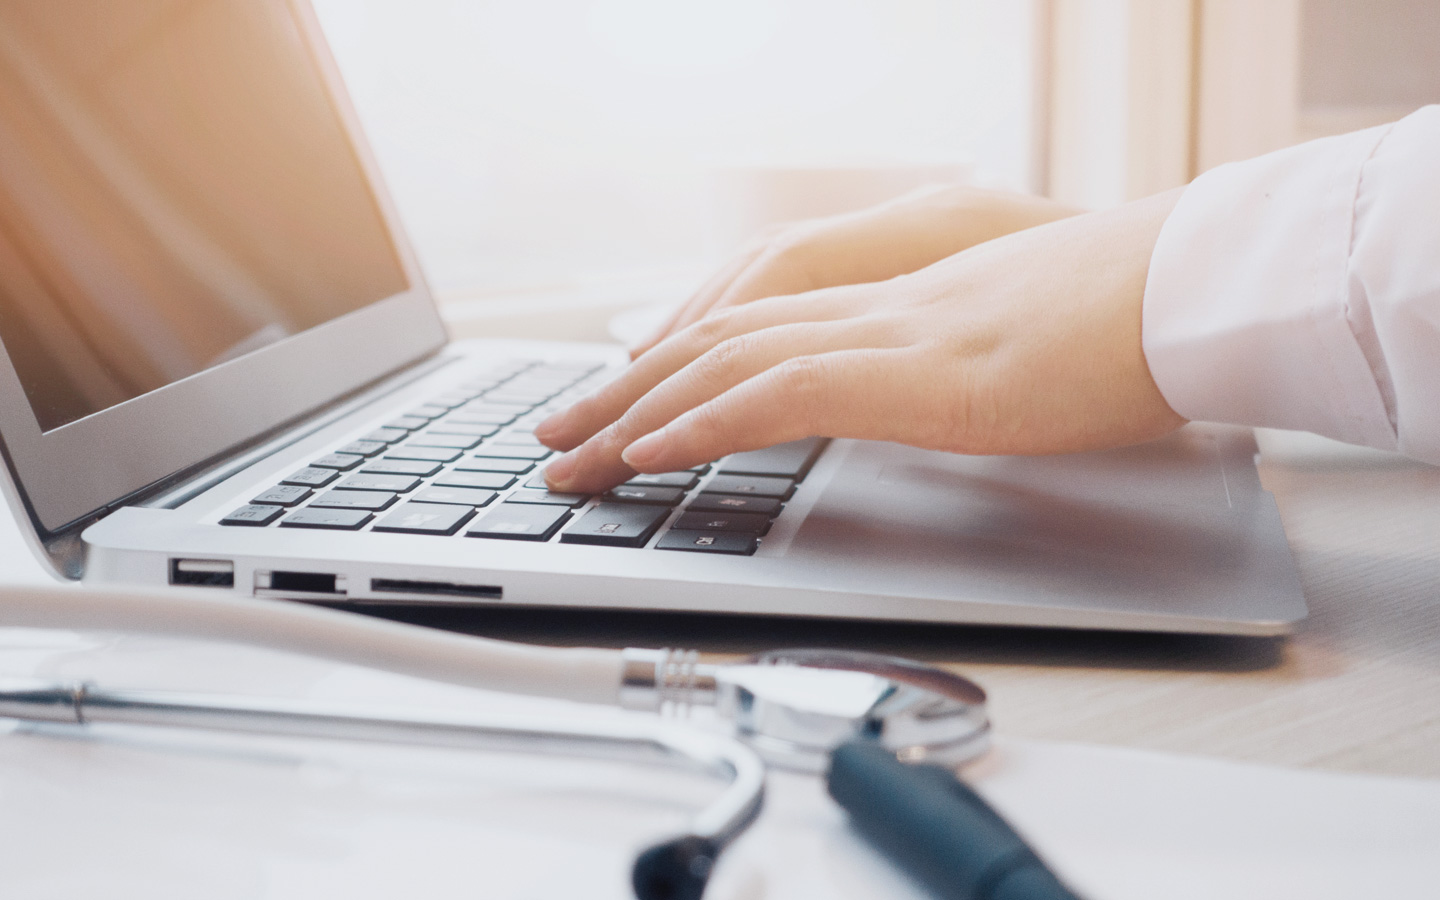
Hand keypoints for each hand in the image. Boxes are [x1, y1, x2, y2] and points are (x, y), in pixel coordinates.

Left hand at [538, 189, 1187, 493]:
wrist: (1199, 286)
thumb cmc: (1136, 325)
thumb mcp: (1024, 355)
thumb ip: (966, 373)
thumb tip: (946, 395)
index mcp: (898, 306)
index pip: (759, 330)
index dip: (679, 367)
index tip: (624, 405)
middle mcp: (876, 309)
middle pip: (716, 342)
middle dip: (624, 391)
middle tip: (555, 433)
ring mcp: (890, 334)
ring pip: (724, 366)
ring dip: (635, 414)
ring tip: (568, 456)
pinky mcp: (914, 372)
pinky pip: (777, 397)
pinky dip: (700, 425)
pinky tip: (646, 455)